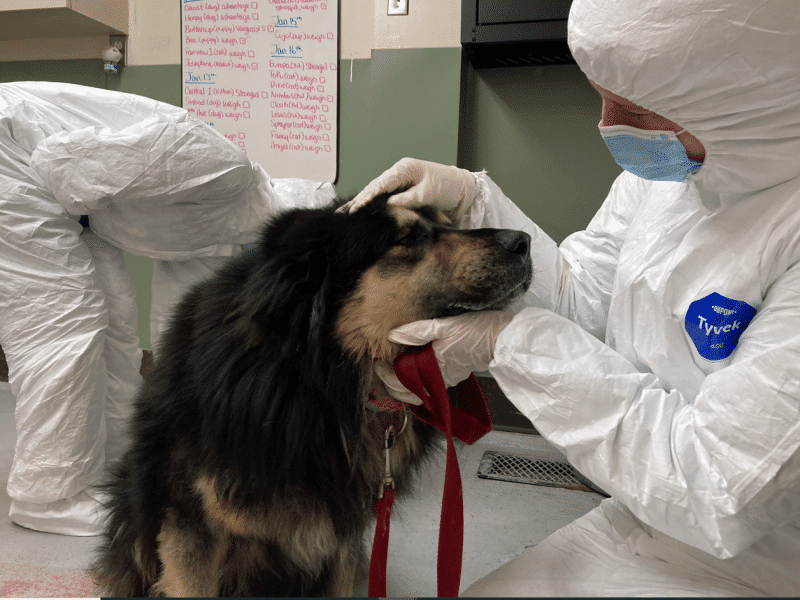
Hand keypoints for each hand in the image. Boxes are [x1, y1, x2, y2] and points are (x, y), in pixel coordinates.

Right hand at [338, 158, 478, 221]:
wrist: (464, 191)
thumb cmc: (448, 188)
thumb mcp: (427, 193)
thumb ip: (407, 199)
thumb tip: (388, 204)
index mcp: (404, 169)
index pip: (379, 185)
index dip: (365, 199)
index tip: (354, 210)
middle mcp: (399, 174)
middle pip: (373, 188)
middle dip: (358, 201)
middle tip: (341, 214)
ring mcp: (401, 182)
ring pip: (377, 193)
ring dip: (363, 204)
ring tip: (346, 214)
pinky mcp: (404, 191)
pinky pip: (384, 197)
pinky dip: (373, 204)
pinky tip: (363, 212)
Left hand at [375, 311, 513, 402]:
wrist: (503, 339)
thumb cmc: (478, 331)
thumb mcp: (444, 325)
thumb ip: (417, 331)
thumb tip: (394, 335)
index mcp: (433, 366)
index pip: (401, 381)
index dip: (386, 375)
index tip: (378, 363)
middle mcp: (439, 378)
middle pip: (408, 392)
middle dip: (392, 384)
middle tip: (382, 369)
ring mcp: (447, 378)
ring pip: (419, 390)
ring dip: (404, 384)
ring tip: (394, 369)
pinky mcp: (454, 375)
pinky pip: (430, 384)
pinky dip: (418, 381)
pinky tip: (414, 368)